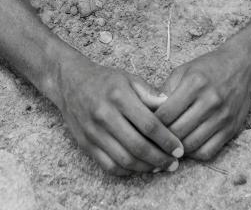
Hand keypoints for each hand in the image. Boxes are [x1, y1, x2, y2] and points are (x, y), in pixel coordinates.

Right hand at [52, 56, 183, 174]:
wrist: (70, 82)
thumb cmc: (104, 80)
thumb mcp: (128, 78)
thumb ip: (149, 93)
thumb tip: (170, 105)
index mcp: (119, 96)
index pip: (149, 125)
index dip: (167, 140)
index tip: (179, 148)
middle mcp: (105, 115)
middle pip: (138, 146)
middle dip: (160, 159)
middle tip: (174, 163)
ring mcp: (93, 131)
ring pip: (124, 160)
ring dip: (146, 168)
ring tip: (160, 166)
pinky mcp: (86, 144)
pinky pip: (109, 166)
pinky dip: (127, 171)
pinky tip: (139, 167)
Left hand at [156, 45, 250, 161]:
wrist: (242, 65)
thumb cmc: (208, 67)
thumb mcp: (183, 70)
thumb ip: (165, 91)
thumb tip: (147, 113)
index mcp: (194, 83)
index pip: (165, 114)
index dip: (152, 123)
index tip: (146, 126)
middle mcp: (210, 101)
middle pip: (177, 132)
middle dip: (162, 138)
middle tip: (154, 140)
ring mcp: (222, 117)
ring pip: (191, 145)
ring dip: (177, 148)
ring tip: (169, 144)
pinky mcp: (231, 129)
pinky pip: (208, 152)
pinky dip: (194, 153)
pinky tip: (187, 146)